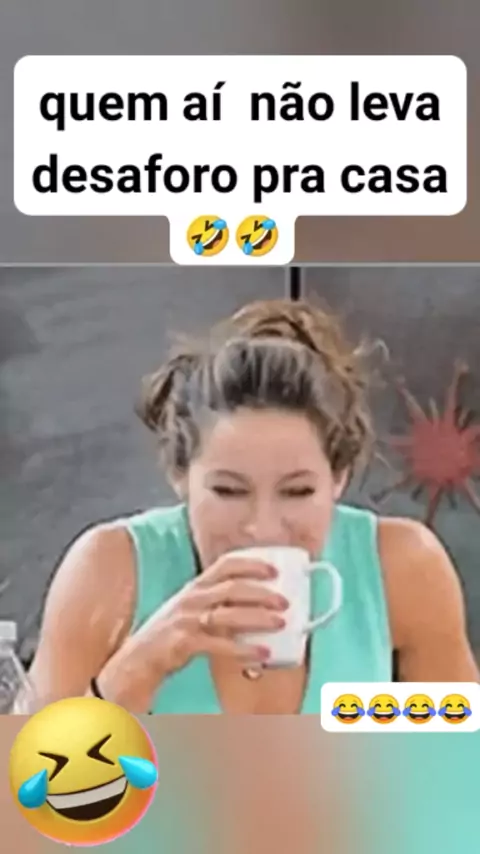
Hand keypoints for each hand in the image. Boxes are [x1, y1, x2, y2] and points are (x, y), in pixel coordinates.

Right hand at [132, 555, 288, 675]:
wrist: (140, 657)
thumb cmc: (173, 632)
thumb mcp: (193, 608)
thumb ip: (220, 603)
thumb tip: (260, 605)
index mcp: (197, 586)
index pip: (226, 564)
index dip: (252, 564)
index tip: (274, 571)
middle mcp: (192, 598)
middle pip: (232, 588)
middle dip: (262, 593)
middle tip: (284, 602)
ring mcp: (187, 620)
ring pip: (229, 615)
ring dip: (258, 618)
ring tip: (280, 623)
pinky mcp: (185, 643)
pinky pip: (220, 645)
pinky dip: (244, 649)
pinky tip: (262, 653)